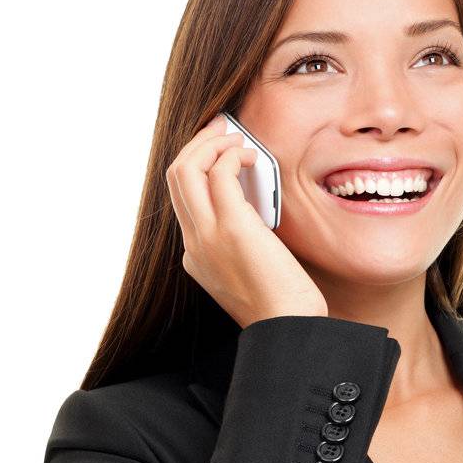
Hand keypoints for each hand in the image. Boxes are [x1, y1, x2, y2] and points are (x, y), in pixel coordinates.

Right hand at [165, 115, 327, 327]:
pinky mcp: (230, 229)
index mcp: (196, 257)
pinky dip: (232, 156)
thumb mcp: (254, 273)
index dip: (200, 165)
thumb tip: (259, 213)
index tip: (220, 149)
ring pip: (185, 169)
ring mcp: (206, 237)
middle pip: (174, 177)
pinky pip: (218, 174)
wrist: (288, 333)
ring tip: (238, 140)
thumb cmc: (285, 309)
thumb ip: (247, 243)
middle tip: (224, 130)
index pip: (184, 199)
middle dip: (198, 144)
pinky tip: (252, 158)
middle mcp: (193, 245)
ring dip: (211, 143)